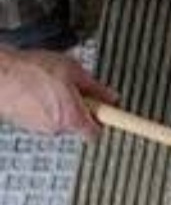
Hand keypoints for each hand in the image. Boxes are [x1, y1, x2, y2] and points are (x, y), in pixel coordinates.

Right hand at [0, 48, 118, 138]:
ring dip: (62, 105)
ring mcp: (37, 128)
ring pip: (60, 119)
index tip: (112, 115)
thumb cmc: (30, 71)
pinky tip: (39, 89)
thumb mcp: (74, 71)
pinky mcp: (24, 123)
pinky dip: (46, 105)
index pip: (96, 133)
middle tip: (76, 88)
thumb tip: (111, 97)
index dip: (104, 121)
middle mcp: (54, 128)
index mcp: (71, 117)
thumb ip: (96, 88)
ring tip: (52, 84)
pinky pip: (44, 116)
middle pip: (79, 123)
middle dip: (81, 107)